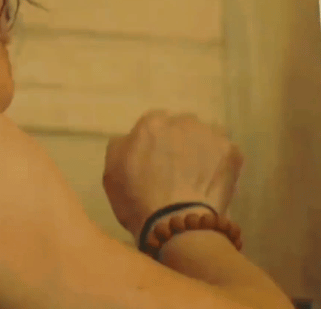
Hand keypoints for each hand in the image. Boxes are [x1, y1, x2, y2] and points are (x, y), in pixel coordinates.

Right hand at [102, 110, 243, 240]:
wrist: (176, 224)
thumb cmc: (138, 200)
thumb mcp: (112, 171)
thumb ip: (122, 146)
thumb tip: (133, 138)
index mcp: (152, 122)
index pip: (155, 124)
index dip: (155, 144)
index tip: (156, 162)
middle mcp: (183, 120)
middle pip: (182, 127)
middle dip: (180, 143)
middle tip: (177, 171)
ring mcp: (210, 134)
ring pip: (205, 137)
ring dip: (202, 150)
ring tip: (198, 178)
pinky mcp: (232, 151)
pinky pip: (225, 153)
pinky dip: (220, 165)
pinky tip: (212, 183)